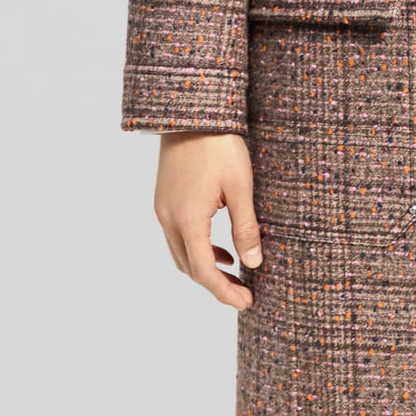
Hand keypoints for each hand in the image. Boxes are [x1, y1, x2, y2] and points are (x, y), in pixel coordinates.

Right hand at [154, 130, 261, 309]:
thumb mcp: (241, 187)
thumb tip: (253, 264)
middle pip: (189, 268)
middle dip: (216, 285)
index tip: (247, 303)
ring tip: (234, 273)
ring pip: (181, 254)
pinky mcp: (164, 199)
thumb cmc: (220, 146)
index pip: (204, 271)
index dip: (225, 292)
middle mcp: (168, 218)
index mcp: (188, 219)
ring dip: (205, 268)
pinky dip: (198, 249)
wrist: (191, 112)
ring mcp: (163, 209)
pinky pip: (177, 236)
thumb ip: (246, 228)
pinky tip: (220, 246)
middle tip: (243, 294)